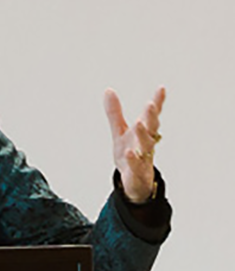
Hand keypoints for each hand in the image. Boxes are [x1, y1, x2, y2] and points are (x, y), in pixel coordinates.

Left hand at [104, 85, 164, 203]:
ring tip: (139, 122)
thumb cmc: (130, 153)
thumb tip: (108, 90)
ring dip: (143, 134)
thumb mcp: (119, 132)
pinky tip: (129, 152)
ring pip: (147, 145)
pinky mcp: (137, 172)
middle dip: (151, 117)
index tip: (161, 88)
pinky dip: (133, 159)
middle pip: (151, 129)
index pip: (152, 116)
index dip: (157, 103)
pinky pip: (136, 165)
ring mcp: (144, 158)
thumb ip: (115, 113)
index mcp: (144, 132)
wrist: (133, 182)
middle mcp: (146, 143)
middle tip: (150, 105)